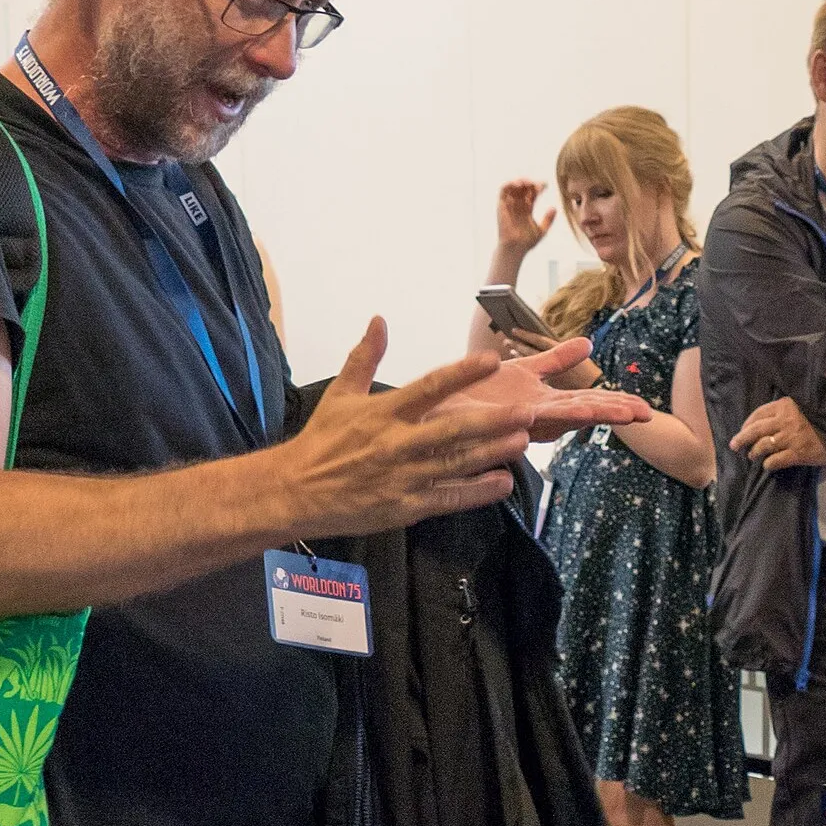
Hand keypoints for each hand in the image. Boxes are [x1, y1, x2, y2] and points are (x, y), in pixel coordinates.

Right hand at [283, 324, 646, 536]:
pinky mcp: (407, 506)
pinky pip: (449, 498)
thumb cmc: (322, 441)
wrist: (297, 491)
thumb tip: (379, 319)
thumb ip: (364, 356)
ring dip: (493, 452)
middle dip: (494, 420)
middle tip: (528, 409)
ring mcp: (404, 477)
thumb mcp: (340, 394)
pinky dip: (478, 492)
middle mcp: (397, 443)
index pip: (430, 387)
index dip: (462, 374)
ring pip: (457, 464)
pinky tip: (503, 482)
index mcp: (384, 412)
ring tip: (524, 441)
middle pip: (454, 429)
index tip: (492, 360)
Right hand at [491, 180, 554, 269]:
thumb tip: (554, 208)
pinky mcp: (501, 206)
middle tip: (538, 185)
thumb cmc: (527, 242)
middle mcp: (518, 206)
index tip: (545, 185)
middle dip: (531, 184)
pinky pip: (503, 191)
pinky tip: (519, 184)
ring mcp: (509, 205)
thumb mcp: (542, 230)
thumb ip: (548, 220)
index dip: (538, 187)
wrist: (515, 248)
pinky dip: (510, 184)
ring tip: (528, 183)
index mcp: (527, 210)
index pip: (532, 194)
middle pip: (524, 189)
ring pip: (513, 187)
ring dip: (520, 181)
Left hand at [730, 396, 825, 472]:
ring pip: (763, 446)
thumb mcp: (805, 405)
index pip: (759, 413)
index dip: (747, 423)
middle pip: (755, 430)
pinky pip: (776, 460)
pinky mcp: (798, 453)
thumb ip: (787, 410)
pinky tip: (767, 466)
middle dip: (741, 438)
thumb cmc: (825, 417)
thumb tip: (769, 422)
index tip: (742, 430)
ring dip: (754, 452)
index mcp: (786, 405)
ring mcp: (791, 437)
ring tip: (752, 457)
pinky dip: (768, 464)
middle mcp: (785, 420)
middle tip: (733, 446)